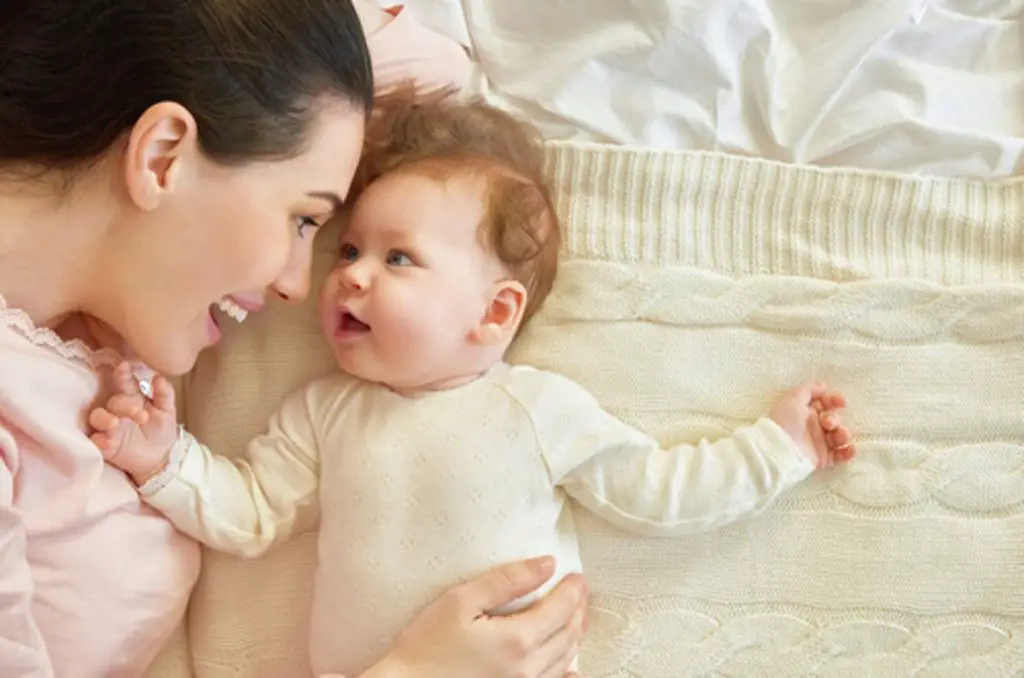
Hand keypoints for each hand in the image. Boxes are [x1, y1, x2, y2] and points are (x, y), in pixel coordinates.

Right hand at [89, 361, 179, 484]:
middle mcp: (117, 410)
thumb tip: (158, 376)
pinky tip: (107, 442)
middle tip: (142, 416)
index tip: (124, 366)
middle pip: (114, 402)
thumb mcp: (167, 412)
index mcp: (132, 399)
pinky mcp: (104, 445)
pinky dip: (99, 441)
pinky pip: (95, 441)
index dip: (123, 375)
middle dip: (125, 406)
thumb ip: (164, 393)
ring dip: (104, 418)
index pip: (125, 383)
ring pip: (98, 417)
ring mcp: (108, 427)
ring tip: (114, 423)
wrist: (160, 458)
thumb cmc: (161, 431)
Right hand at [369, 556, 586, 677]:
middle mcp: (529, 668)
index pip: (561, 609)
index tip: (577, 576)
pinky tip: (570, 666)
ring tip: (576, 616)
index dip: (573, 589)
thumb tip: (546, 564)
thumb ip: (506, 581)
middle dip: (578, 609)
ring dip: (574, 634)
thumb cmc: (426, 646)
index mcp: (518, 639)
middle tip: (579, 592)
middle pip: (568, 634)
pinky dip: (567, 670)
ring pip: (564, 659)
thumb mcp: (461, 601)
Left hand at [769, 382, 855, 467]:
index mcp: (806, 412)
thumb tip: (823, 386)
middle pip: (834, 419)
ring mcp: (819, 442)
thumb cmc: (785, 422)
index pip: (824, 403)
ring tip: (838, 437)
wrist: (779, 450)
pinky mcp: (823, 457)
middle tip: (828, 424)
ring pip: (840, 436)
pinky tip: (849, 449)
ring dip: (843, 434)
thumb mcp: (793, 400)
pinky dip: (848, 452)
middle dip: (835, 420)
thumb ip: (808, 390)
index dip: (834, 400)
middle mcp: (814, 427)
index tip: (842, 402)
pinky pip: (840, 454)